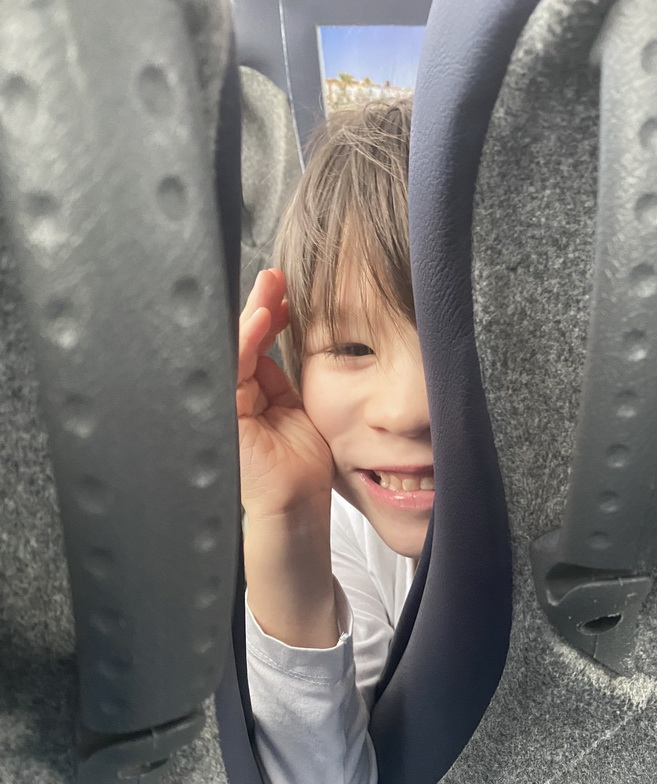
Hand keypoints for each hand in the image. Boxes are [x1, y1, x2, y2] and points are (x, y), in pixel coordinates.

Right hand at [237, 269, 333, 516]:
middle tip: (276, 276)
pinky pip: (233, 369)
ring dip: (253, 312)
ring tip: (270, 285)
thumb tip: (299, 338)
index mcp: (254, 394)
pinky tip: (263, 317)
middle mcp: (236, 396)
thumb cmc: (303, 466)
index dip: (271, 314)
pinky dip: (246, 341)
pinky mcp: (226, 414)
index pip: (257, 343)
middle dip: (260, 303)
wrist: (297, 506)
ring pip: (234, 347)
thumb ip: (290, 379)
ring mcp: (228, 405)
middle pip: (243, 339)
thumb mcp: (303, 409)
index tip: (286, 289)